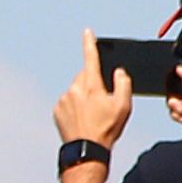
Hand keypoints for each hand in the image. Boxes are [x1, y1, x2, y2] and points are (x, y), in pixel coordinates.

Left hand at [54, 30, 135, 146]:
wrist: (86, 150)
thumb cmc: (106, 129)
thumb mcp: (123, 107)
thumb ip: (123, 84)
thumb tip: (119, 72)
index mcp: (92, 86)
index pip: (91, 59)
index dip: (89, 44)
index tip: (87, 32)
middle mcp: (75, 89)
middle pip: (85, 77)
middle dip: (93, 84)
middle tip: (103, 102)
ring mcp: (64, 100)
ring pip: (76, 90)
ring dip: (84, 98)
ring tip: (93, 116)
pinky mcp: (57, 110)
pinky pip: (68, 102)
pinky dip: (75, 108)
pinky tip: (83, 120)